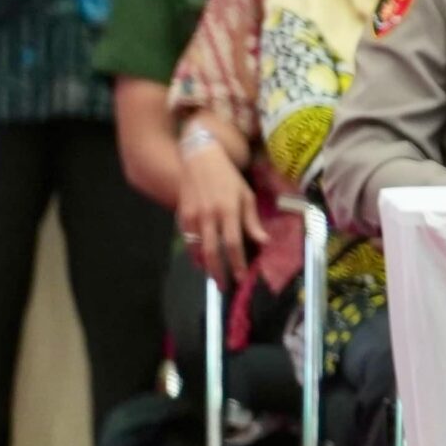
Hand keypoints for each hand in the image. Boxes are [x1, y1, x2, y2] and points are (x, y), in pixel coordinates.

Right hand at [176, 141, 267, 284]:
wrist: (200, 158)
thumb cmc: (228, 177)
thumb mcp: (246, 195)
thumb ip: (252, 221)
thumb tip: (264, 242)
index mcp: (229, 210)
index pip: (233, 243)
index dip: (237, 263)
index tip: (242, 278)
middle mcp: (209, 215)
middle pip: (212, 251)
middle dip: (219, 272)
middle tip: (224, 286)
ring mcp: (193, 215)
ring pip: (196, 248)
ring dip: (205, 265)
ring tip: (214, 275)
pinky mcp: (181, 215)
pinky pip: (187, 240)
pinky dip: (193, 253)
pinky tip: (200, 260)